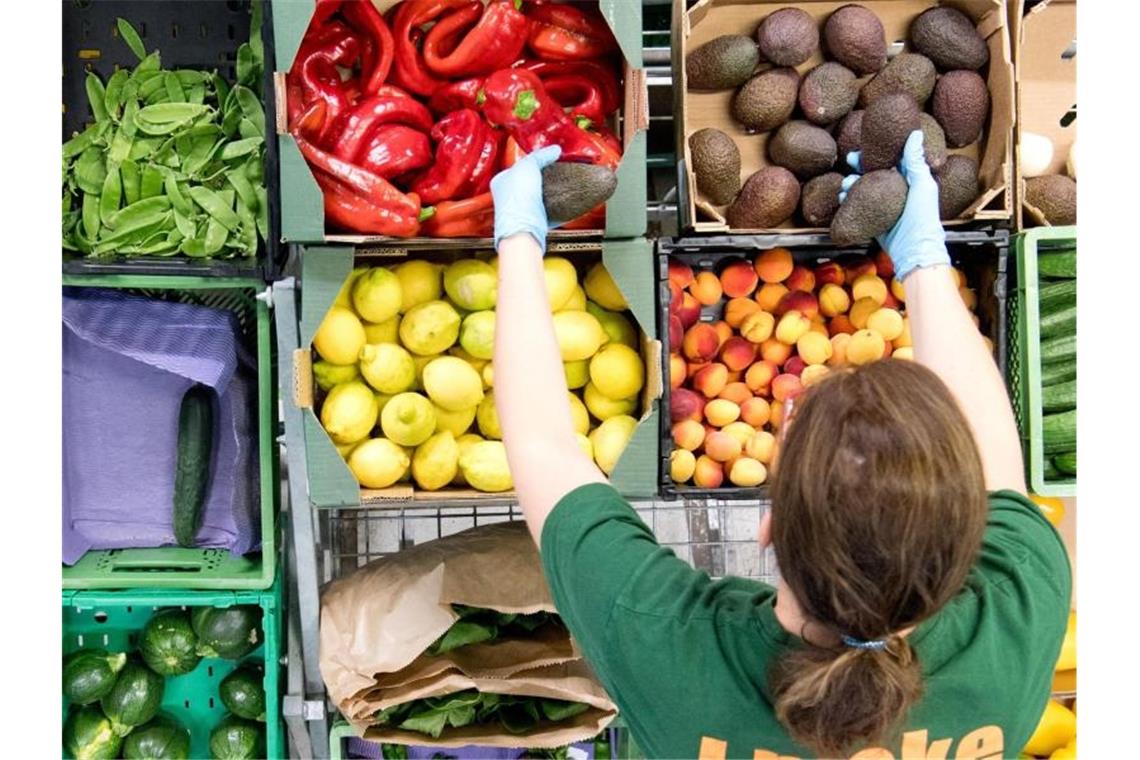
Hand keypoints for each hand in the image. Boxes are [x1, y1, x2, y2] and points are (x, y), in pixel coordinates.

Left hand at [490, 144, 561, 250]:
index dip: (533, 160)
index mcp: (500, 181)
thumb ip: (540, 155)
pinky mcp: (535, 222)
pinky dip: (558, 204)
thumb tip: (553, 150)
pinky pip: (550, 210)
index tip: (547, 157)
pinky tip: (565, 198)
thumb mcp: (528, 166)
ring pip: (540, 195)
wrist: (524, 230)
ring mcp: (522, 210)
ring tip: (563, 181)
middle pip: (530, 180)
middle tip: (557, 168)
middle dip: (544, 175)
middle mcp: (509, 197)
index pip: (518, 165)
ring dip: (552, 189)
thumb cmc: (518, 201)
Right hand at [841, 130, 948, 280]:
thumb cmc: (924, 217)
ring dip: (851, 183)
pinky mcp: (873, 220)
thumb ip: (916, 161)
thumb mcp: (922, 185)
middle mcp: (895, 191)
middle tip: (850, 160)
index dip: (877, 152)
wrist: (914, 249)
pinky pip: (857, 207)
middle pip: (873, 173)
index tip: (866, 146)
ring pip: (863, 188)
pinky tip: (842, 197)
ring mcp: (883, 206)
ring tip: (846, 183)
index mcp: (909, 180)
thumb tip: (914, 133)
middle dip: (860, 166)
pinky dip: (848, 201)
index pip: (891, 160)